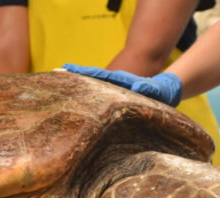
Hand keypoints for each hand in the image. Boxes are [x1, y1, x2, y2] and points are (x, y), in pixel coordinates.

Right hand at [62, 64, 181, 106]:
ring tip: (58, 88)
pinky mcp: (114, 101)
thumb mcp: (156, 91)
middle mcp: (113, 84)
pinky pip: (97, 99)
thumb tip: (137, 88)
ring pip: (92, 89)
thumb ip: (148, 89)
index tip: (65, 70)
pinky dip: (85, 99)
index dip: (81, 72)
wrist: (165, 94)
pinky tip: (75, 106)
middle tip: (53, 74)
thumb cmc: (161, 93)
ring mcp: (113, 92)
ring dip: (76, 88)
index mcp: (119, 81)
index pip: (97, 74)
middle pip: (89, 79)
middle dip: (72, 77)